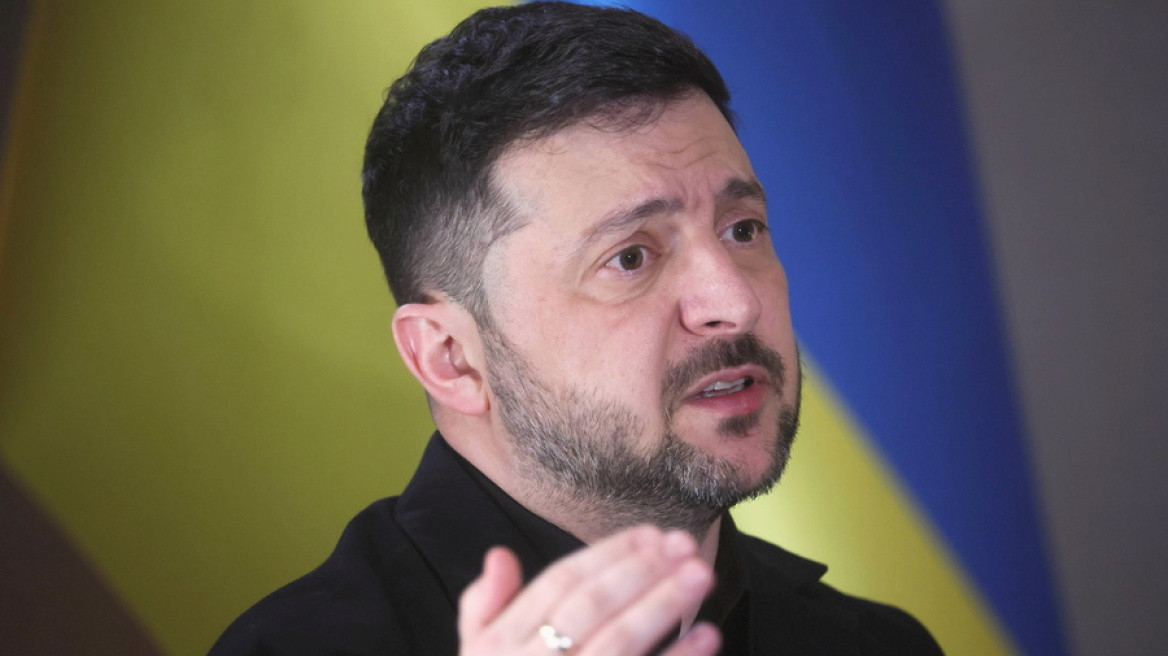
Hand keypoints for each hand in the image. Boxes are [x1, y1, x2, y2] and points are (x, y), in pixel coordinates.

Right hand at [457, 525, 720, 655]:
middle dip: (641, 569)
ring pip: (618, 645)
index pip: (559, 583)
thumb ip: (483, 608)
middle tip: (686, 543)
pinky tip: (708, 638)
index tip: (652, 533)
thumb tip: (500, 554)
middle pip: (591, 607)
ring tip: (702, 575)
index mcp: (499, 645)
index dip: (608, 553)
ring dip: (662, 606)